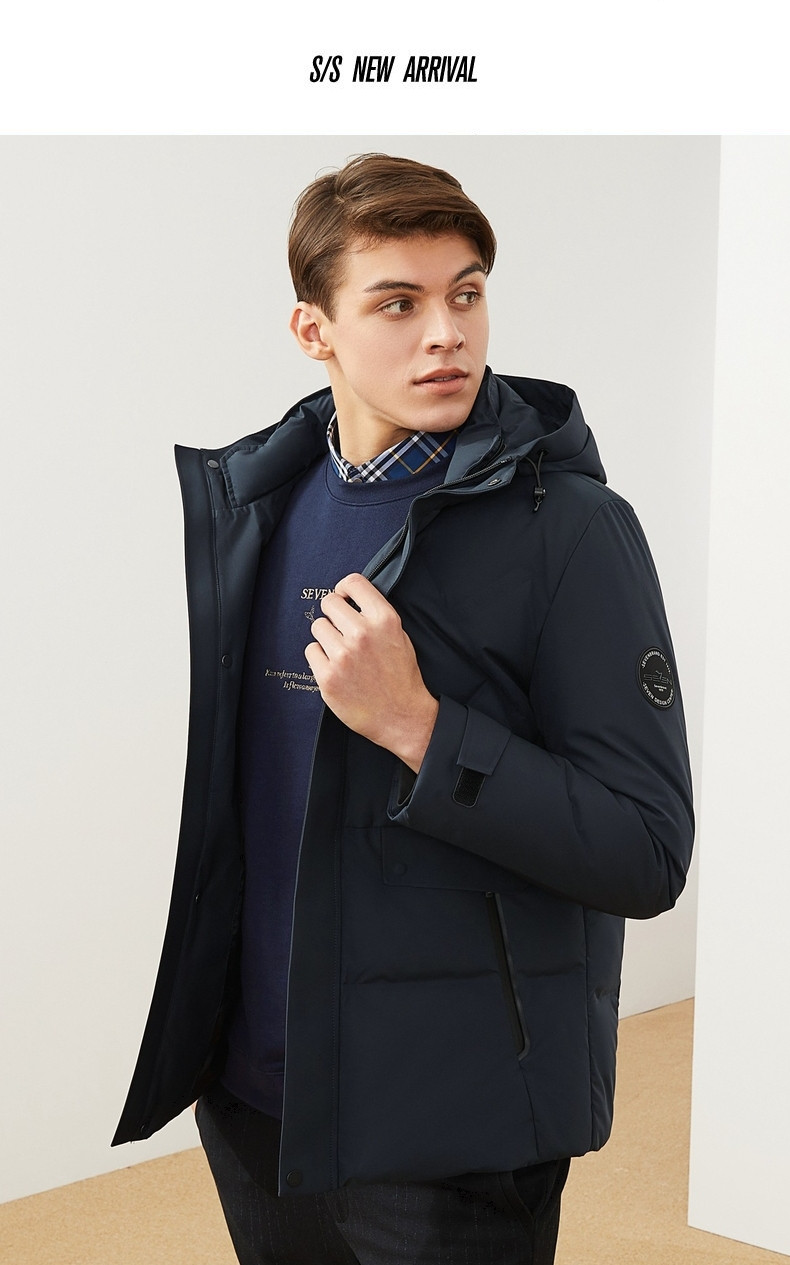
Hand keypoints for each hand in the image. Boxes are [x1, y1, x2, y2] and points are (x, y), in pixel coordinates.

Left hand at [304, 573, 438, 771]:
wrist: (401, 716)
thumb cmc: (401, 678)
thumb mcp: (400, 637)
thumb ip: (376, 616)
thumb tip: (352, 600)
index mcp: (384, 620)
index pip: (353, 583)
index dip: (345, 588)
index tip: (344, 597)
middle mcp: (362, 634)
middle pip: (329, 602)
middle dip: (333, 613)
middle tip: (340, 628)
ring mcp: (343, 655)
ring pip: (317, 626)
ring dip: (326, 636)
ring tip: (340, 651)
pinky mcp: (327, 676)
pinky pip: (311, 651)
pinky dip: (319, 658)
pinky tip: (335, 667)